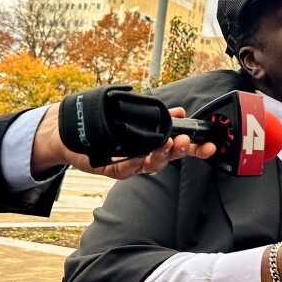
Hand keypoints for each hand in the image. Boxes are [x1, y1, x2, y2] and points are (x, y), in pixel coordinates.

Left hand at [33, 105, 215, 179]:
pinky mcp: (111, 169)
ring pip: (150, 165)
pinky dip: (135, 163)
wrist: (71, 132)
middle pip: (169, 158)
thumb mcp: (134, 114)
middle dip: (180, 151)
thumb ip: (158, 116)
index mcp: (153, 145)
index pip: (180, 148)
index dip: (197, 149)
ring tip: (167, 144)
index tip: (210, 147)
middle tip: (186, 142)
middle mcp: (145, 157)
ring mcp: (130, 164)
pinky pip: (126, 169)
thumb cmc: (104, 125)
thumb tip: (179, 111)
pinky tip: (140, 156)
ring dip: (160, 156)